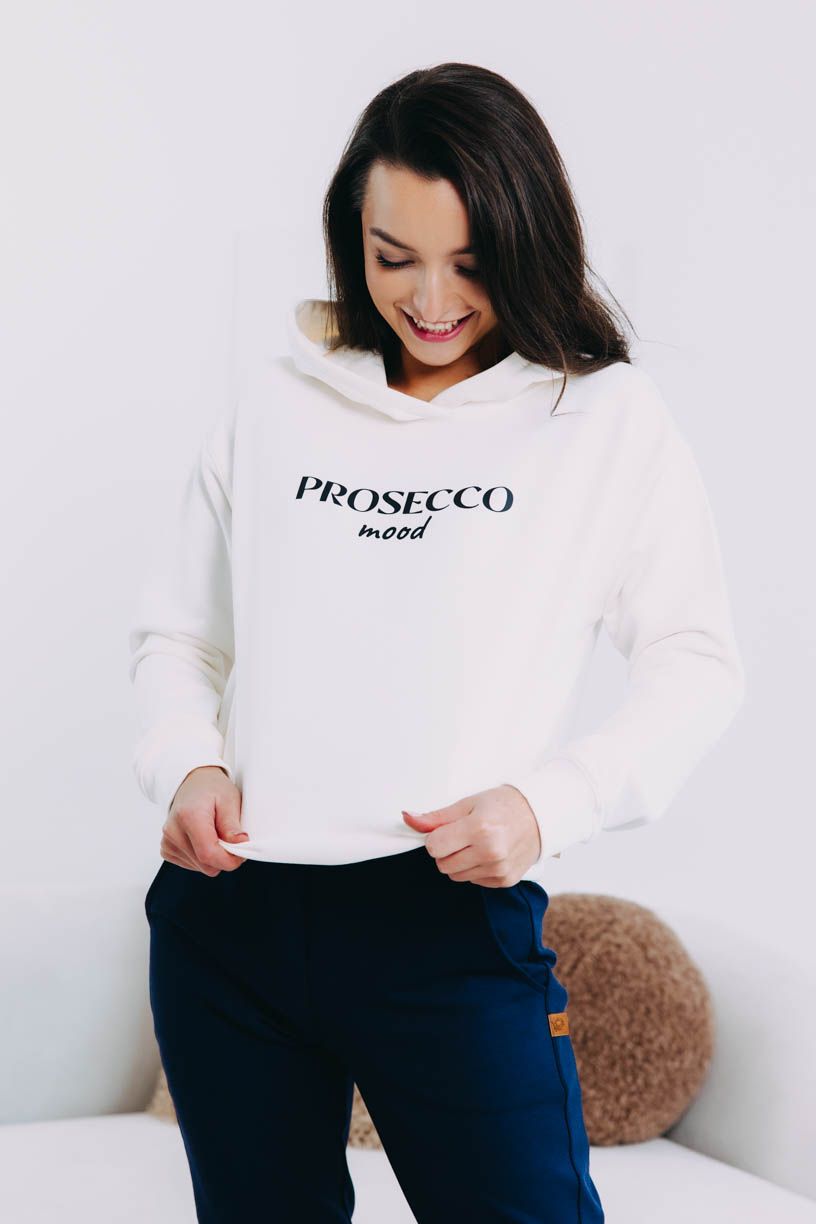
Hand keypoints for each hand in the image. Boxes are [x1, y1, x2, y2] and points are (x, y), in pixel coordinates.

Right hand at [161, 766, 248, 875]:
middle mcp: (173, 831)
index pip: (209, 854)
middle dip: (224, 858)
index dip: (230, 860)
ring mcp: (167, 841)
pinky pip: (191, 865)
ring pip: (200, 867)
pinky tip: (203, 838)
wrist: (192, 783)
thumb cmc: (212, 789)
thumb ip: (232, 825)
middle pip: (206, 864)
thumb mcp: (229, 799)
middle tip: (231, 839)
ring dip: (213, 857)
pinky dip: (202, 857)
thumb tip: (240, 843)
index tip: (242, 852)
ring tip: (215, 834)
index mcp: (189, 817)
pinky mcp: (167, 849)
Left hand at [401, 784, 541, 886]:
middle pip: (443, 864)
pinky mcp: (505, 881)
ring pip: (456, 875)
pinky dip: (475, 868)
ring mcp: (498, 869)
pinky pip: (473, 881)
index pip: (434, 846)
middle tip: (463, 835)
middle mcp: (490, 852)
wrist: (542, 815)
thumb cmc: (503, 805)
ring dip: (459, 861)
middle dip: (446, 850)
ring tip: (477, 843)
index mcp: (479, 828)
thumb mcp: (468, 803)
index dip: (436, 837)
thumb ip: (436, 817)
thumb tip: (407, 819)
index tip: (448, 829)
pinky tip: (488, 853)